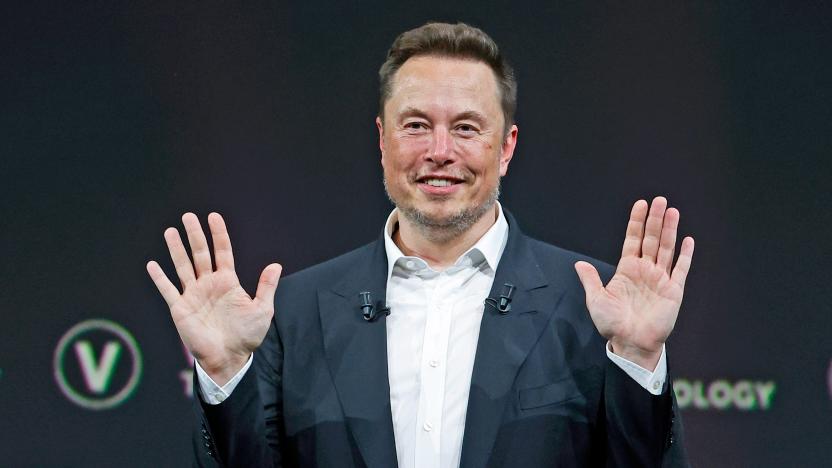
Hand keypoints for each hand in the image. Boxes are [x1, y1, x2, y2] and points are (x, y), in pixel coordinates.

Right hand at [146, 212, 281, 384]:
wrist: (229, 358)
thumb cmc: (247, 336)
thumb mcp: (262, 310)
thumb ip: (266, 287)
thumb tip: (276, 265)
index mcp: (228, 282)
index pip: (222, 251)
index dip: (218, 234)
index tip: (214, 216)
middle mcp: (209, 284)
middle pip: (200, 254)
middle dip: (194, 235)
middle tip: (188, 216)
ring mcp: (193, 295)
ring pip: (183, 266)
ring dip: (176, 249)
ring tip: (170, 231)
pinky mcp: (180, 309)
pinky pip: (168, 290)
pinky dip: (160, 278)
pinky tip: (152, 264)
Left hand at [574, 197, 693, 370]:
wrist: (631, 344)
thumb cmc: (612, 324)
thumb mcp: (596, 299)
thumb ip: (591, 279)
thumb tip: (579, 263)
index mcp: (627, 270)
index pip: (633, 240)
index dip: (636, 222)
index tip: (640, 205)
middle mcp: (645, 271)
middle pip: (652, 239)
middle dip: (655, 219)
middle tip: (660, 200)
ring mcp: (660, 279)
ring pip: (667, 249)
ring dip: (670, 230)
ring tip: (673, 211)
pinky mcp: (673, 291)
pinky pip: (680, 270)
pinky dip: (685, 255)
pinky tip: (688, 240)